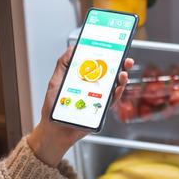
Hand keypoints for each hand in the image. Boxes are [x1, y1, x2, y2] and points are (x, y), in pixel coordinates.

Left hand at [28, 47, 134, 166]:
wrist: (53, 130)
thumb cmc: (53, 107)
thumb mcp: (56, 81)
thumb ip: (63, 64)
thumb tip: (72, 48)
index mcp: (84, 79)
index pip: (99, 65)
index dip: (108, 57)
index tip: (115, 49)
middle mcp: (93, 88)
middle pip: (110, 75)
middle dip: (121, 66)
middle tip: (126, 60)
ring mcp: (97, 99)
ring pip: (114, 88)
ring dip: (121, 80)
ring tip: (122, 73)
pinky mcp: (99, 111)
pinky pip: (111, 102)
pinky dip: (116, 95)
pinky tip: (117, 88)